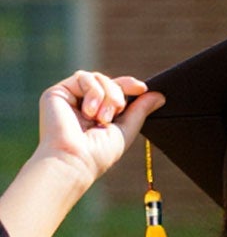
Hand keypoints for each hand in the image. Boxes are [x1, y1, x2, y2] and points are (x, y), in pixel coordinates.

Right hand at [33, 72, 158, 190]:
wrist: (75, 159)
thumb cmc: (99, 153)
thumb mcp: (126, 130)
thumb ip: (140, 111)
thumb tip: (159, 95)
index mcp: (98, 113)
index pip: (115, 90)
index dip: (129, 85)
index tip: (142, 88)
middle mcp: (83, 104)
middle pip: (108, 81)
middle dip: (118, 94)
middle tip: (116, 112)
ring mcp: (70, 97)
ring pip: (97, 77)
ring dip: (107, 95)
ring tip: (102, 118)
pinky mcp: (57, 92)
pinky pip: (83, 77)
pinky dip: (93, 92)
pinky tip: (89, 112)